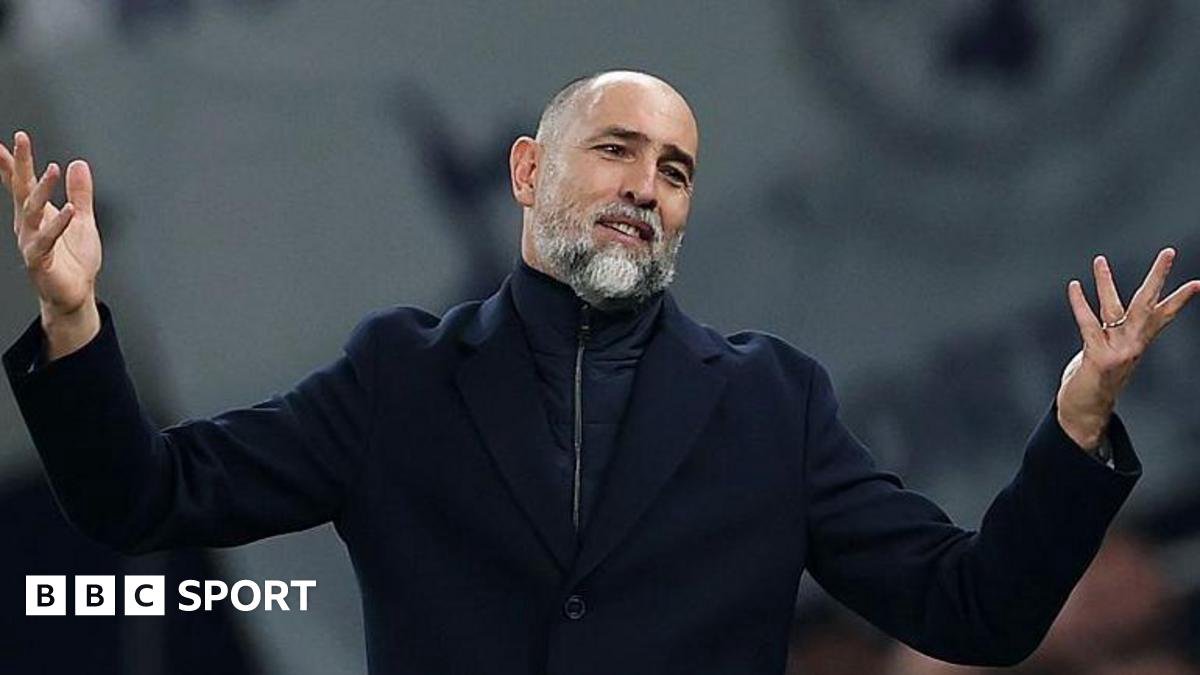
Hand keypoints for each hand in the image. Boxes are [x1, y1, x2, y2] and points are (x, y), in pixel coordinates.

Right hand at [1, 131, 101, 315]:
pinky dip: (58, 225)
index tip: (14, 138)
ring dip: (41, 190)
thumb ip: (81, 193)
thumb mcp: (83, 219)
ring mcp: (31, 242)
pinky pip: (46, 240)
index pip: (21, 183)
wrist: (75, 294)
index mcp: (37, 214)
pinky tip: (70, 210)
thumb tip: (78, 164)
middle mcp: (28, 225)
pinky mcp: (40, 261)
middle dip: (20, 164)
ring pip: (32, 211)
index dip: (15, 162)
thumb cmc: (75, 260)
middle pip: (22, 190)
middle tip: (21, 139)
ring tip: (53, 169)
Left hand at [1057, 248, 1199, 448]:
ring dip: (1105, 283)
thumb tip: (1100, 324)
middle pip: (1148, 305)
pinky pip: (1089, 325)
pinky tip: (1074, 286)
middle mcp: (1132, 346)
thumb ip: (1106, 338)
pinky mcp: (1099, 358)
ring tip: (1099, 260)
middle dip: (1158, 277)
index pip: (1163, 317)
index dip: (1179, 299)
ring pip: (1115, 310)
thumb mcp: (1106, 356)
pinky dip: (1080, 304)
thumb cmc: (1092, 384)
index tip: (1197, 282)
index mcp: (1137, 344)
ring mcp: (1117, 352)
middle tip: (1168, 251)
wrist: (1085, 416)